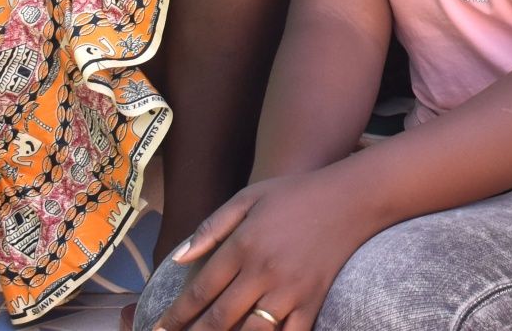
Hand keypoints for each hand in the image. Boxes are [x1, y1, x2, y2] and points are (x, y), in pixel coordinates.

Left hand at [153, 169, 371, 330]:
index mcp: (244, 246)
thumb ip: (212, 227)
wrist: (351, 198)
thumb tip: (178, 259)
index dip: (176, 316)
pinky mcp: (313, 301)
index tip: (160, 329)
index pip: (200, 291)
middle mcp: (263, 272)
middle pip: (219, 319)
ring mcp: (290, 290)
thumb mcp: (249, 197)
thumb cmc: (296, 194)